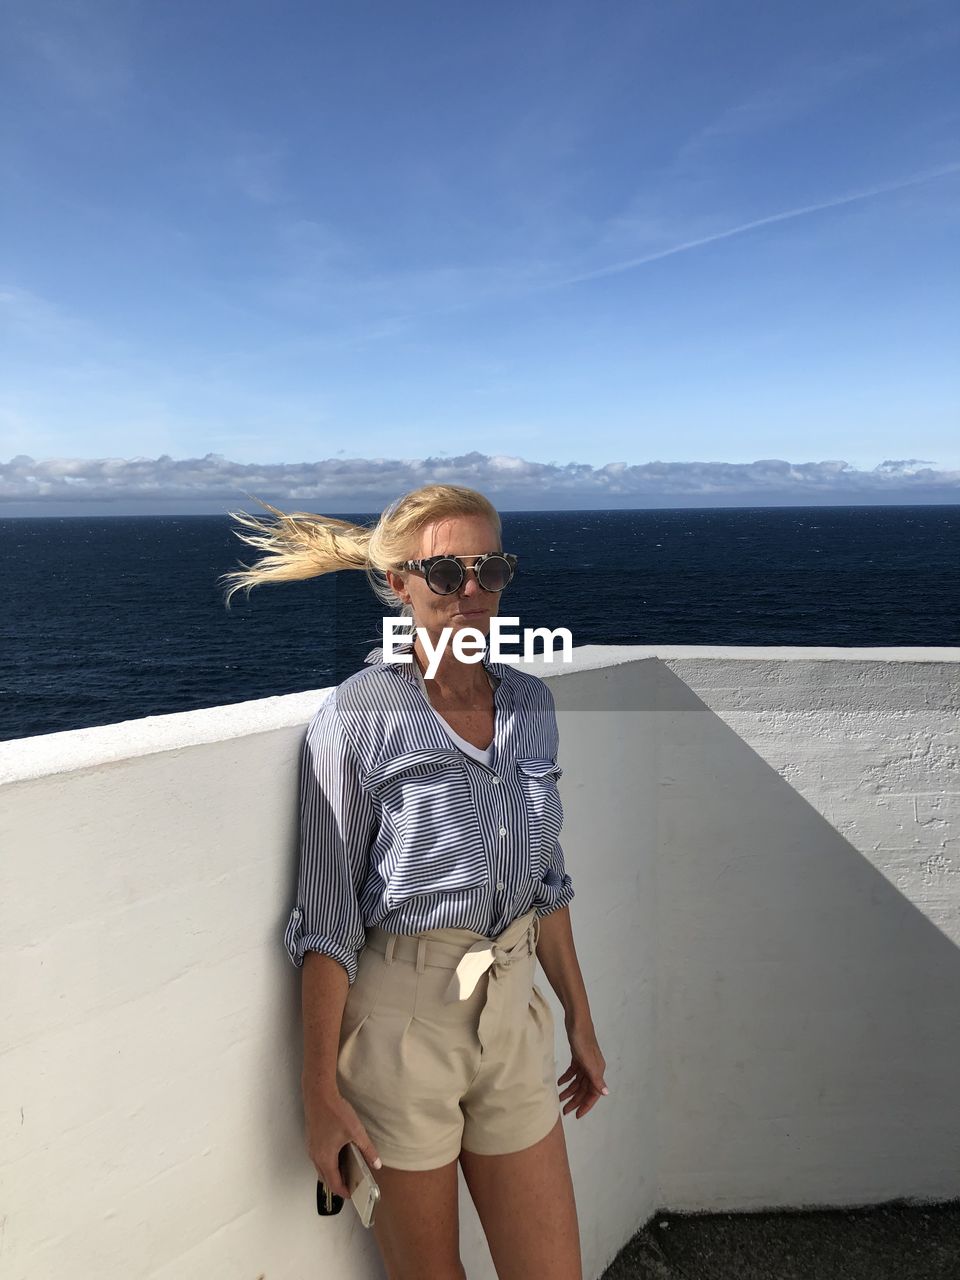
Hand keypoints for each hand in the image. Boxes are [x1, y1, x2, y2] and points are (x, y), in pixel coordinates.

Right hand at [303, 1081, 382, 1197]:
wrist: (319, 1094)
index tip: (353, 1194)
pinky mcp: (312, 1140)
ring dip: (333, 1172)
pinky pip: (319, 1158)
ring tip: (348, 1170)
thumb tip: (376, 1163)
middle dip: (339, 1183)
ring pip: (321, 1168)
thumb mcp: (356, 1132)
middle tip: (352, 1184)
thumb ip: (367, 1150)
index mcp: (325, 1158)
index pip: (334, 1184)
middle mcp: (316, 1156)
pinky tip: (340, 1153)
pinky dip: (329, 1162)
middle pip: (326, 1178)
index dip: (344, 1191)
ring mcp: (312, 1148)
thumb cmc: (334, 1112)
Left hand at [558, 1020, 607, 1118]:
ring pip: (578, 1081)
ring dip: (570, 1090)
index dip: (585, 1105)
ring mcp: (586, 1061)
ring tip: (559, 1098)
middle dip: (575, 1100)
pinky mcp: (578, 1056)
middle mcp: (593, 1068)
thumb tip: (606, 1093)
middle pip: (584, 1089)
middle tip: (564, 1110)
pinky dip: (567, 1078)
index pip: (593, 1093)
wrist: (576, 1020)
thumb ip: (595, 1078)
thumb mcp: (587, 1060)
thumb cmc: (582, 1039)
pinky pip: (574, 1072)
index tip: (576, 1115)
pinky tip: (559, 1083)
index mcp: (597, 1070)